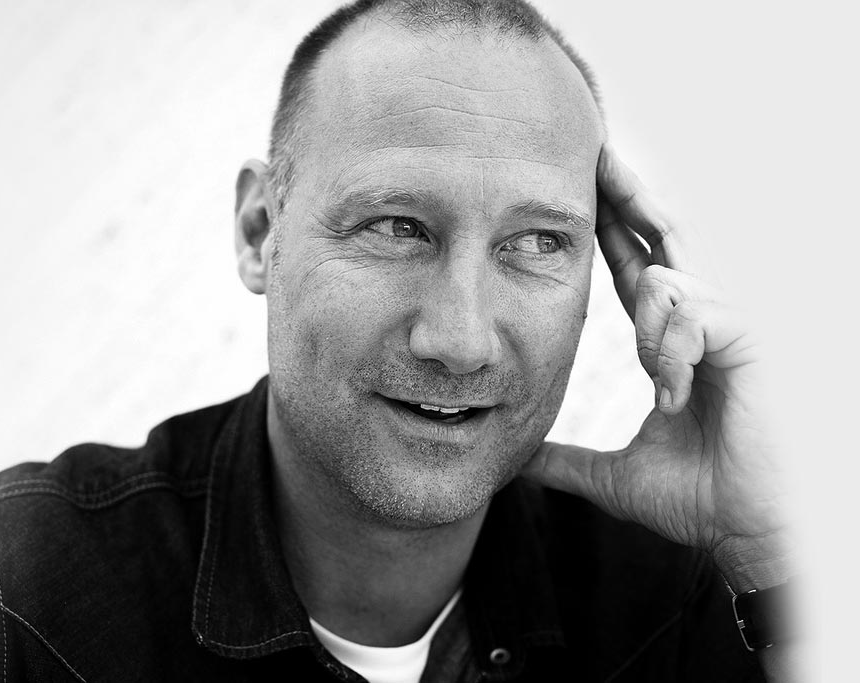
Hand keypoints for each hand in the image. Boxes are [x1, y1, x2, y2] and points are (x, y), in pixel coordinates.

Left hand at [523, 145, 791, 590]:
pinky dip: (675, 346)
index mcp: (675, 344)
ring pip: (669, 280)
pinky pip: (694, 308)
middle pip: (663, 242)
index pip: (636, 271)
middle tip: (597, 152)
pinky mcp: (753, 339)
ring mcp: (732, 327)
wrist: (753, 535)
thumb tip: (516, 460)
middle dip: (629, 197)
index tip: (575, 192)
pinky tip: (682, 391)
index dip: (606, 232)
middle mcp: (705, 324)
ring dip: (653, 334)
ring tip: (672, 393)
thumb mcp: (612, 475)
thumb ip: (565, 459)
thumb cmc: (703, 501)